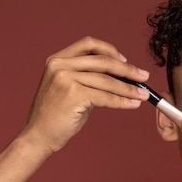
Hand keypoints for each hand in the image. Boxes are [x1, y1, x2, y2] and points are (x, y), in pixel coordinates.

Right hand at [19, 36, 149, 153]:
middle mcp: (60, 65)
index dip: (110, 50)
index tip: (125, 60)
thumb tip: (121, 75)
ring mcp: (65, 79)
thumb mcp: (69, 88)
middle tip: (144, 77)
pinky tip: (132, 104)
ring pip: (107, 81)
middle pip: (103, 61)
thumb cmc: (56, 115)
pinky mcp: (73, 95)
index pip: (88, 44)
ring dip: (129, 88)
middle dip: (128, 69)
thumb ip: (88, 77)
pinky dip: (122, 101)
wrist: (38, 136)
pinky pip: (106, 97)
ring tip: (143, 94)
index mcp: (58, 59)